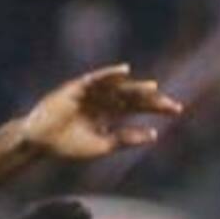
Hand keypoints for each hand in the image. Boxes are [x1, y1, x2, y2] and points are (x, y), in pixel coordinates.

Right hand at [20, 64, 181, 159]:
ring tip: (154, 89)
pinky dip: (109, 74)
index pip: (139, 108)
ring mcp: (93, 93)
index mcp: (111, 114)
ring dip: (136, 88)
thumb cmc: (69, 146)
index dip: (157, 109)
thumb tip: (153, 136)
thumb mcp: (103, 145)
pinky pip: (96, 79)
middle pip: (134, 97)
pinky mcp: (78, 87)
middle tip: (173, 105)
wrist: (42, 143)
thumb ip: (126, 139)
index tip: (177, 111)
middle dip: (153, 101)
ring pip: (119, 88)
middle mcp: (105, 101)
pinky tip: (124, 72)